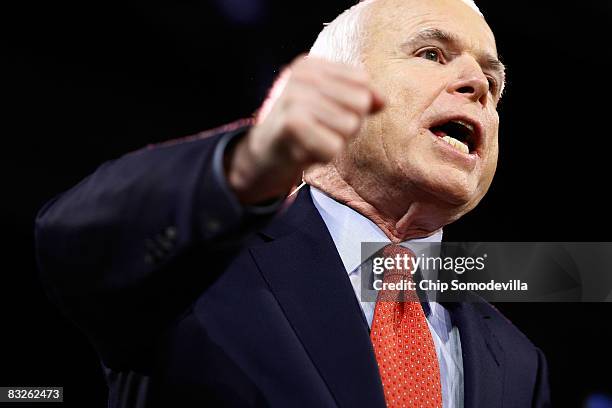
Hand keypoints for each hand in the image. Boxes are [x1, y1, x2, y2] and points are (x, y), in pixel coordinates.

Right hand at [225, 55, 384, 204]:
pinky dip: (324, 156)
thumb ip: (361, 99)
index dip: (355, 106)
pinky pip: (334, 147)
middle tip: (321, 130)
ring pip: (350, 125)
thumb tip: (383, 100)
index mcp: (311, 65)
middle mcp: (302, 76)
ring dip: (336, 142)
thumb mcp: (332, 107)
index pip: (362, 82)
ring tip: (313, 139)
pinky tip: (305, 151)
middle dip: (348, 125)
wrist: (264, 156)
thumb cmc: (304, 130)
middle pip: (360, 103)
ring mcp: (294, 98)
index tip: (328, 114)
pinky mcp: (292, 124)